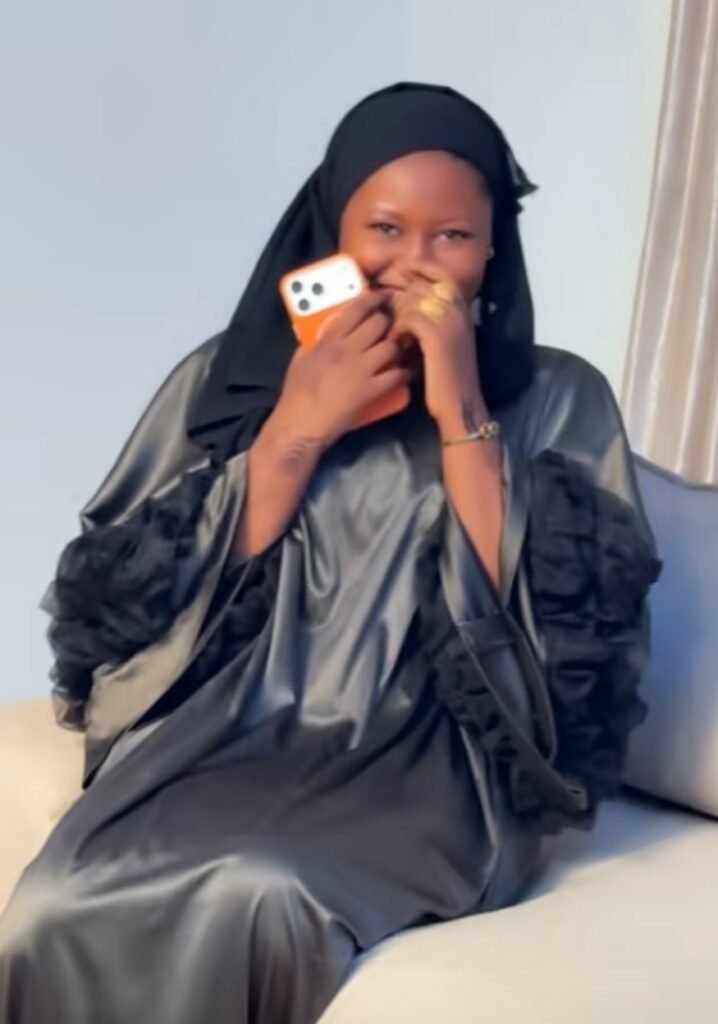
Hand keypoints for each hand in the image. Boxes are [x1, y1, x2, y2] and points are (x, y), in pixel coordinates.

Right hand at [274, 289, 412, 448]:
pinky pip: (396, 375)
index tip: (384, 296)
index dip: (375, 299)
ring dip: (397, 348)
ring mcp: (360, 370)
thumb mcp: (301, 359)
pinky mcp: (370, 391)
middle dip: (389, 323)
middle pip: (379, 324)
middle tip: (393, 326)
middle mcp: (346, 350)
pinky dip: (404, 373)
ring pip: (391, 346)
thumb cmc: (295, 395)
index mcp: (328, 339)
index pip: (357, 309)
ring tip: (397, 351)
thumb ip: (315, 341)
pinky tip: (405, 374)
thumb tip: (326, 330)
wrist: (299, 425)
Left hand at [388, 262, 485, 432]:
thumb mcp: (446, 344)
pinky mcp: (437, 337)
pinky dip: (398, 330)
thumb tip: (410, 309)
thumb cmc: (449, 380)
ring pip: (413, 301)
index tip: (405, 270)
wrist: (461, 404)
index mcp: (463, 311)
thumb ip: (434, 323)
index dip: (422, 268)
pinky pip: (409, 319)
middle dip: (401, 298)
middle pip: (422, 286)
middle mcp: (458, 311)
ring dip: (397, 316)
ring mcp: (449, 322)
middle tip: (390, 313)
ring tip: (394, 334)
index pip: (442, 274)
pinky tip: (397, 345)